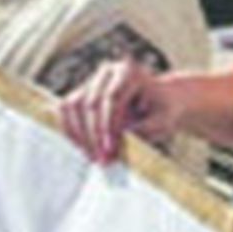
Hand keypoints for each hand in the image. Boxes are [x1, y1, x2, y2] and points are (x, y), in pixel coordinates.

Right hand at [58, 58, 177, 163]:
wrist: (162, 102)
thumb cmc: (165, 110)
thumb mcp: (165, 120)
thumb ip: (146, 127)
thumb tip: (122, 138)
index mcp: (131, 71)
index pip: (112, 98)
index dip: (108, 126)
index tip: (110, 150)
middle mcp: (108, 71)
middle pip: (91, 102)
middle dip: (94, 135)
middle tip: (102, 160)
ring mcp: (92, 80)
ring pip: (74, 106)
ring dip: (80, 135)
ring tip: (93, 157)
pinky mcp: (81, 92)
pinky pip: (66, 110)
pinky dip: (72, 130)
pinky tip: (83, 148)